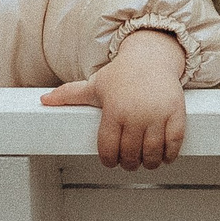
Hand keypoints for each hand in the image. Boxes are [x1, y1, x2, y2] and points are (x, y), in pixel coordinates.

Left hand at [42, 29, 188, 169]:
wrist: (152, 56)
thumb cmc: (122, 74)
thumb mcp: (94, 84)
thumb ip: (68, 95)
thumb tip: (43, 100)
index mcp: (113, 110)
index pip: (108, 149)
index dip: (109, 160)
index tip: (111, 161)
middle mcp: (135, 114)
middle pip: (130, 155)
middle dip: (128, 163)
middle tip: (129, 162)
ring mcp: (157, 115)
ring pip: (152, 154)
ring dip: (148, 163)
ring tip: (146, 160)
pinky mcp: (176, 114)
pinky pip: (174, 144)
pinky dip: (169, 155)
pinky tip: (164, 155)